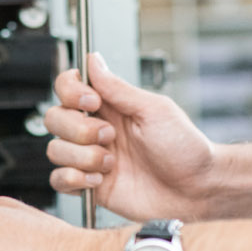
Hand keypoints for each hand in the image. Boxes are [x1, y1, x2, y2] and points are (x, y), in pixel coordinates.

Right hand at [46, 53, 220, 221]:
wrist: (197, 190)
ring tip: (111, 163)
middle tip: (110, 137)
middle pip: (54, 118)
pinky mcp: (91, 186)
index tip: (91, 102)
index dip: (71, 92)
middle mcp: (96, 130)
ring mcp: (91, 158)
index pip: (68, 87)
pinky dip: (74, 179)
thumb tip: (94, 59)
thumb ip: (119, 88)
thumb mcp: (155, 110)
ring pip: (55, 150)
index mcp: (110, 107)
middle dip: (78, 129)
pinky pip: (59, 180)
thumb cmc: (186, 148)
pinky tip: (99, 180)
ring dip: (82, 157)